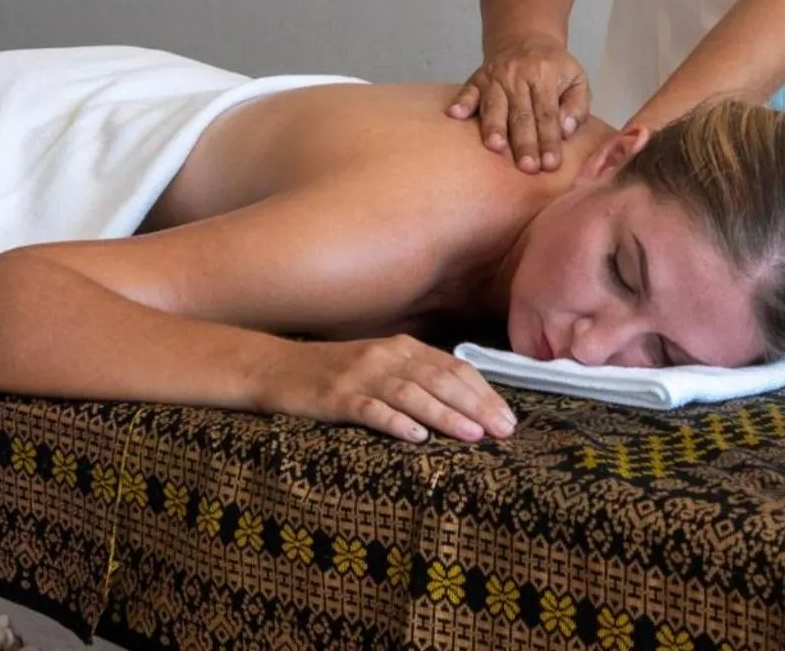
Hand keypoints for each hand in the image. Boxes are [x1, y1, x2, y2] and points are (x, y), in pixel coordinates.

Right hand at [260, 336, 517, 443]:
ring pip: (411, 394)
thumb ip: (417, 378)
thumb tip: (466, 403)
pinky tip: (416, 436)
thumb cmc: (335, 374)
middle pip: (439, 380)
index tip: (509, 418)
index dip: (484, 393)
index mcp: (402, 347)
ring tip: (472, 436)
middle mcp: (385, 356)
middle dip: (476, 406)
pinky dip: (394, 422)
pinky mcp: (334, 397)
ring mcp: (359, 376)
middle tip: (504, 431)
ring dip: (445, 414)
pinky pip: (369, 410)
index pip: (453, 368)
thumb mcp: (380, 368)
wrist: (276, 369)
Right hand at [447, 36, 589, 173]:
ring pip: (494, 106)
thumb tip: (565, 129)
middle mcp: (518, 76)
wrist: (524, 38)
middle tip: (527, 167)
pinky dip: (461, 103)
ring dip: (494, 127)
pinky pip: (467, 91)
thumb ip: (577, 106)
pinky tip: (455, 115)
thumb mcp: (577, 79)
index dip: (549, 139)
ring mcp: (495, 77)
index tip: (550, 164)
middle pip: (521, 114)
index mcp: (545, 76)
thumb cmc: (553, 68)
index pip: (547, 113)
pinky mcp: (477, 79)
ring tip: (496, 147)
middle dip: (524, 142)